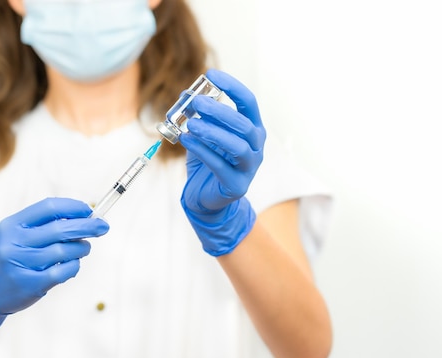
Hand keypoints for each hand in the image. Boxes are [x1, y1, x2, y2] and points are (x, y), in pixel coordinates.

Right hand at [0, 197, 108, 342]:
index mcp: (13, 225)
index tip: (89, 211)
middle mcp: (14, 242)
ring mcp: (21, 264)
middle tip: (103, 227)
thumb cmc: (9, 258)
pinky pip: (62, 272)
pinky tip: (73, 266)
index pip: (49, 208)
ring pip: (64, 251)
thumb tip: (83, 217)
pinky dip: (74, 267)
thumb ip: (44, 225)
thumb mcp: (17, 235)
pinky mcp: (29, 284)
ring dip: (81, 249)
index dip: (73, 207)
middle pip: (60, 229)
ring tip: (83, 249)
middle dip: (86, 226)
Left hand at [179, 68, 265, 255]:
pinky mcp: (237, 185)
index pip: (248, 102)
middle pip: (244, 124)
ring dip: (213, 132)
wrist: (205, 198)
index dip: (232, 87)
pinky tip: (186, 140)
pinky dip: (202, 151)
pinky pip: (220, 165)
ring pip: (238, 146)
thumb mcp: (203, 135)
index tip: (211, 75)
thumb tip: (184, 95)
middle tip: (196, 103)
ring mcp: (249, 167)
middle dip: (220, 111)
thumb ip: (198, 117)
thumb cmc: (208, 161)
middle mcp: (256, 147)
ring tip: (191, 124)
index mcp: (252, 129)